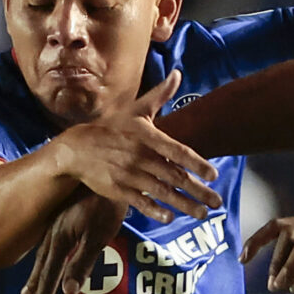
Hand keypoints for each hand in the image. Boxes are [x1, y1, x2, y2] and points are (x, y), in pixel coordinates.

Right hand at [22, 190, 126, 293]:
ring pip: (42, 254)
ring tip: (29, 287)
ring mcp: (55, 223)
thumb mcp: (99, 234)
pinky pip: (47, 242)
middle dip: (36, 288)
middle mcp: (53, 233)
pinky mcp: (61, 214)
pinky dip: (43, 256)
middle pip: (42, 267)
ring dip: (37, 273)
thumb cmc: (106, 204)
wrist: (104, 169)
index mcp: (60, 241)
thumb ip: (82, 262)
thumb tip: (68, 292)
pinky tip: (44, 257)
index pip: (49, 276)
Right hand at [58, 71, 222, 223]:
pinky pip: (141, 203)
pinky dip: (155, 211)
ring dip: (184, 205)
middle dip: (198, 190)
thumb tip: (177, 74)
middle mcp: (139, 157)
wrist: (76, 148)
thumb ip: (159, 95)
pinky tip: (170, 218)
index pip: (177, 151)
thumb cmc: (111, 127)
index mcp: (146, 136)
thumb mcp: (135, 109)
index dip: (196, 163)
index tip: (213, 174)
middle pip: (174, 176)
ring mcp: (129, 175)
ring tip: (202, 214)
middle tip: (217, 201)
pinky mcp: (119, 190)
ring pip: (162, 192)